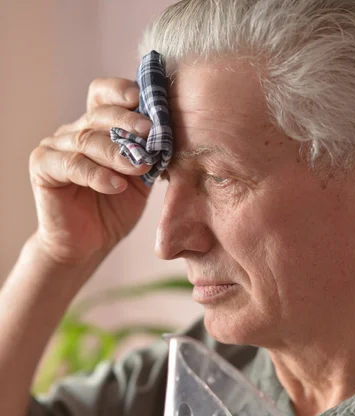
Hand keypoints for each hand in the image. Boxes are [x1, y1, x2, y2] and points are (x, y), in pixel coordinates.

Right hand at [29, 77, 153, 263]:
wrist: (90, 244)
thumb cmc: (115, 209)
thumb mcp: (141, 179)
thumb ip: (149, 154)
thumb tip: (171, 134)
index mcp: (96, 127)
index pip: (103, 95)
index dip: (120, 91)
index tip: (142, 97)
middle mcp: (74, 132)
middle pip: (98, 114)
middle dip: (126, 120)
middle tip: (149, 131)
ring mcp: (55, 147)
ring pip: (86, 140)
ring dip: (116, 152)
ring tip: (138, 167)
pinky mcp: (43, 168)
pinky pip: (71, 165)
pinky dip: (96, 175)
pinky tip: (115, 185)